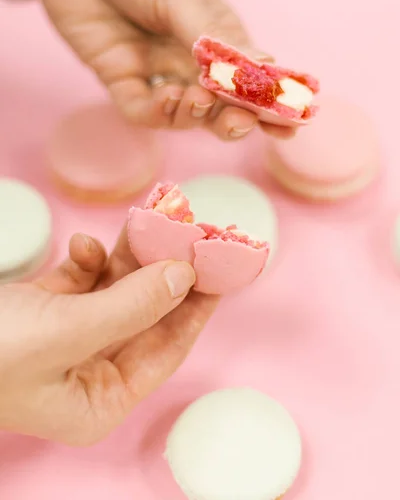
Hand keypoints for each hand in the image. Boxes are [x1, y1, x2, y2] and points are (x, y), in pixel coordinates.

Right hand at [0, 229, 218, 445]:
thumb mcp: (64, 332)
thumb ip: (130, 306)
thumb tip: (184, 276)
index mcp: (98, 400)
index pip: (165, 349)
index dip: (196, 308)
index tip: (222, 270)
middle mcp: (87, 372)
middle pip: (144, 315)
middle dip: (162, 274)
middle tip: (190, 234)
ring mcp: (65, 338)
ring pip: (114, 292)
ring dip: (127, 257)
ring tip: (147, 223)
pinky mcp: (42, 310)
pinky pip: (80, 281)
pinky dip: (85, 261)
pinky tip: (81, 246)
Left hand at [31, 0, 292, 140]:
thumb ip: (215, 37)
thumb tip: (264, 69)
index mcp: (215, 35)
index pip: (249, 79)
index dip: (270, 105)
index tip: (293, 124)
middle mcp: (189, 59)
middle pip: (219, 107)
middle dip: (234, 121)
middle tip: (241, 124)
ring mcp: (155, 71)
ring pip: (184, 115)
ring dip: (194, 115)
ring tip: (196, 98)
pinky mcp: (121, 78)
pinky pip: (142, 111)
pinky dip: (157, 113)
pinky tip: (165, 97)